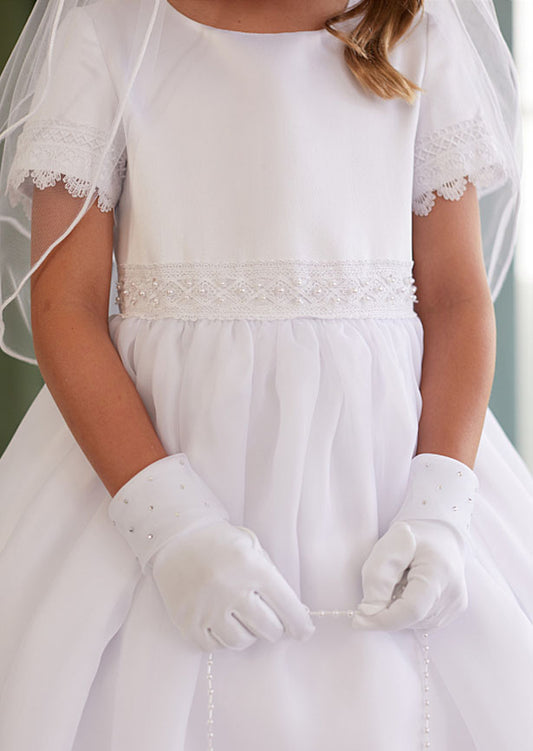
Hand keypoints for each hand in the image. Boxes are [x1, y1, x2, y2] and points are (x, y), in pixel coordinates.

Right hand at [108, 454, 314, 650]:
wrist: (176, 538)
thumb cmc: (220, 543)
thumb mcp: (252, 548)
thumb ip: (271, 577)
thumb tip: (293, 613)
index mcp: (253, 568)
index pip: (287, 606)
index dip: (300, 624)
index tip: (303, 632)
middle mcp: (231, 590)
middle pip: (268, 629)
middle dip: (273, 627)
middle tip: (267, 619)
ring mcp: (207, 608)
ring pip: (242, 642)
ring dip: (247, 634)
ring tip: (241, 618)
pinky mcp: (187, 622)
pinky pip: (214, 647)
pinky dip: (221, 639)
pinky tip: (220, 622)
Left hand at [351, 453, 477, 631]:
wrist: (439, 534)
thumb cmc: (411, 537)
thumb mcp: (388, 545)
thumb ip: (377, 576)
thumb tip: (370, 611)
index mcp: (439, 573)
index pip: (411, 610)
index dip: (383, 619)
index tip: (357, 620)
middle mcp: (453, 593)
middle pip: (411, 619)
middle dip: (388, 610)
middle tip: (385, 584)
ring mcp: (457, 604)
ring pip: (415, 623)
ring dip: (399, 609)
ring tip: (402, 581)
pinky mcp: (455, 609)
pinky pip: (423, 621)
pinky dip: (409, 610)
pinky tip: (411, 589)